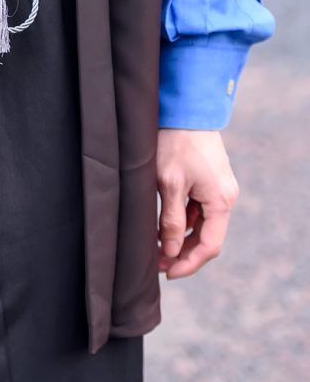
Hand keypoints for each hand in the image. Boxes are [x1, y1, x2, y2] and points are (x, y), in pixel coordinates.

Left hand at [156, 128, 239, 279]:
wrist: (184, 109)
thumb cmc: (175, 143)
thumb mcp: (168, 184)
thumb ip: (170, 220)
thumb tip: (170, 251)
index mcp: (221, 201)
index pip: (209, 246)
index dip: (188, 263)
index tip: (167, 272)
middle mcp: (225, 197)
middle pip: (206, 237)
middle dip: (182, 252)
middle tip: (157, 263)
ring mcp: (218, 188)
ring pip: (200, 224)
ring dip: (180, 237)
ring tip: (155, 246)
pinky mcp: (209, 180)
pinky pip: (198, 209)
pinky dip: (182, 220)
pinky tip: (161, 224)